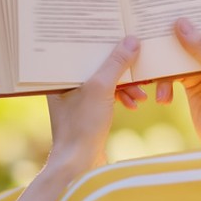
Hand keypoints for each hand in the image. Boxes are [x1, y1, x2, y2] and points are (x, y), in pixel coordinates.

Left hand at [45, 36, 140, 175]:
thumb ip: (116, 63)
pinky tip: (134, 104)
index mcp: (60, 75)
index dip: (104, 42)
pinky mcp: (89, 112)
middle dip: (121, 67)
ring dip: (126, 85)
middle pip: (98, 64)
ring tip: (140, 94)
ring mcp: (77, 99)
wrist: (79, 165)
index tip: (123, 35)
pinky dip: (123, 97)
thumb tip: (132, 40)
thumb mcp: (101, 89)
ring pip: (106, 80)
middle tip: (138, 65)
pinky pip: (109, 95)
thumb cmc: (81, 126)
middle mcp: (66, 84)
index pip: (83, 48)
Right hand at [157, 19, 200, 146]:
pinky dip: (163, 86)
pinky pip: (170, 76)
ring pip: (175, 58)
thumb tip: (181, 24)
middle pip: (189, 39)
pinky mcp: (189, 83)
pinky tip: (163, 100)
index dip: (192, 14)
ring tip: (156, 85)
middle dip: (170, 39)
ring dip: (163, 70)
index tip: (169, 3)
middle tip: (149, 34)